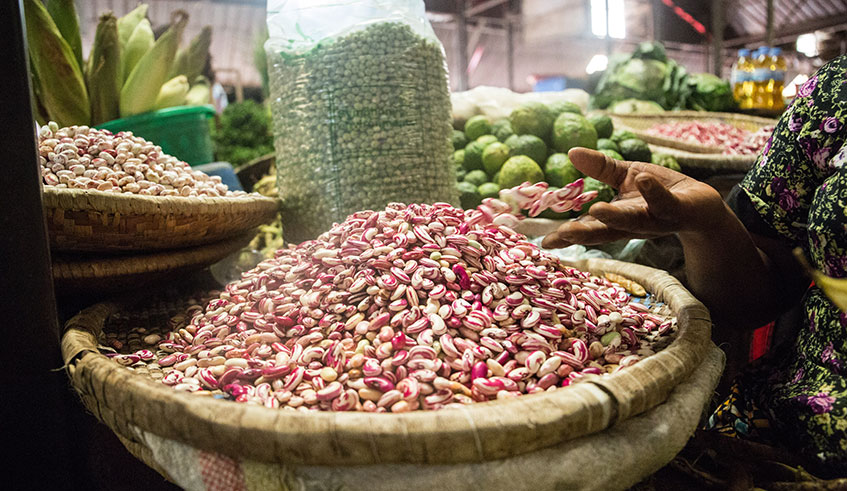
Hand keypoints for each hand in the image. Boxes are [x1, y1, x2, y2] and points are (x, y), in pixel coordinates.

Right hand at [541, 148, 727, 247]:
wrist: (701, 206)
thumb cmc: (658, 191)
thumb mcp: (625, 176)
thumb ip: (599, 168)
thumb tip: (570, 151)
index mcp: (616, 219)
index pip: (587, 228)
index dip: (566, 236)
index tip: (544, 243)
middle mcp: (632, 224)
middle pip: (604, 231)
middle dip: (583, 234)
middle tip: (560, 235)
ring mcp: (654, 219)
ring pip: (632, 221)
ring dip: (614, 216)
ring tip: (596, 209)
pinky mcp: (677, 210)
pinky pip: (663, 201)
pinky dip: (652, 191)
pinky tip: (641, 179)